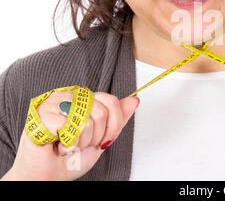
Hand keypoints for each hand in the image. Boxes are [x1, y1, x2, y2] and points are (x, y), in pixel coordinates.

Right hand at [1, 90, 138, 180]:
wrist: (47, 177)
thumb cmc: (70, 159)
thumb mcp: (102, 138)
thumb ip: (117, 119)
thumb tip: (134, 100)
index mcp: (83, 98)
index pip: (111, 101)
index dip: (114, 125)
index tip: (105, 140)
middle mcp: (68, 96)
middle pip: (101, 111)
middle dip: (96, 137)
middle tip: (81, 144)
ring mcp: (53, 102)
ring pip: (86, 119)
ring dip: (81, 141)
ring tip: (69, 145)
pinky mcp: (40, 114)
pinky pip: (67, 127)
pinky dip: (67, 144)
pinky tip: (58, 146)